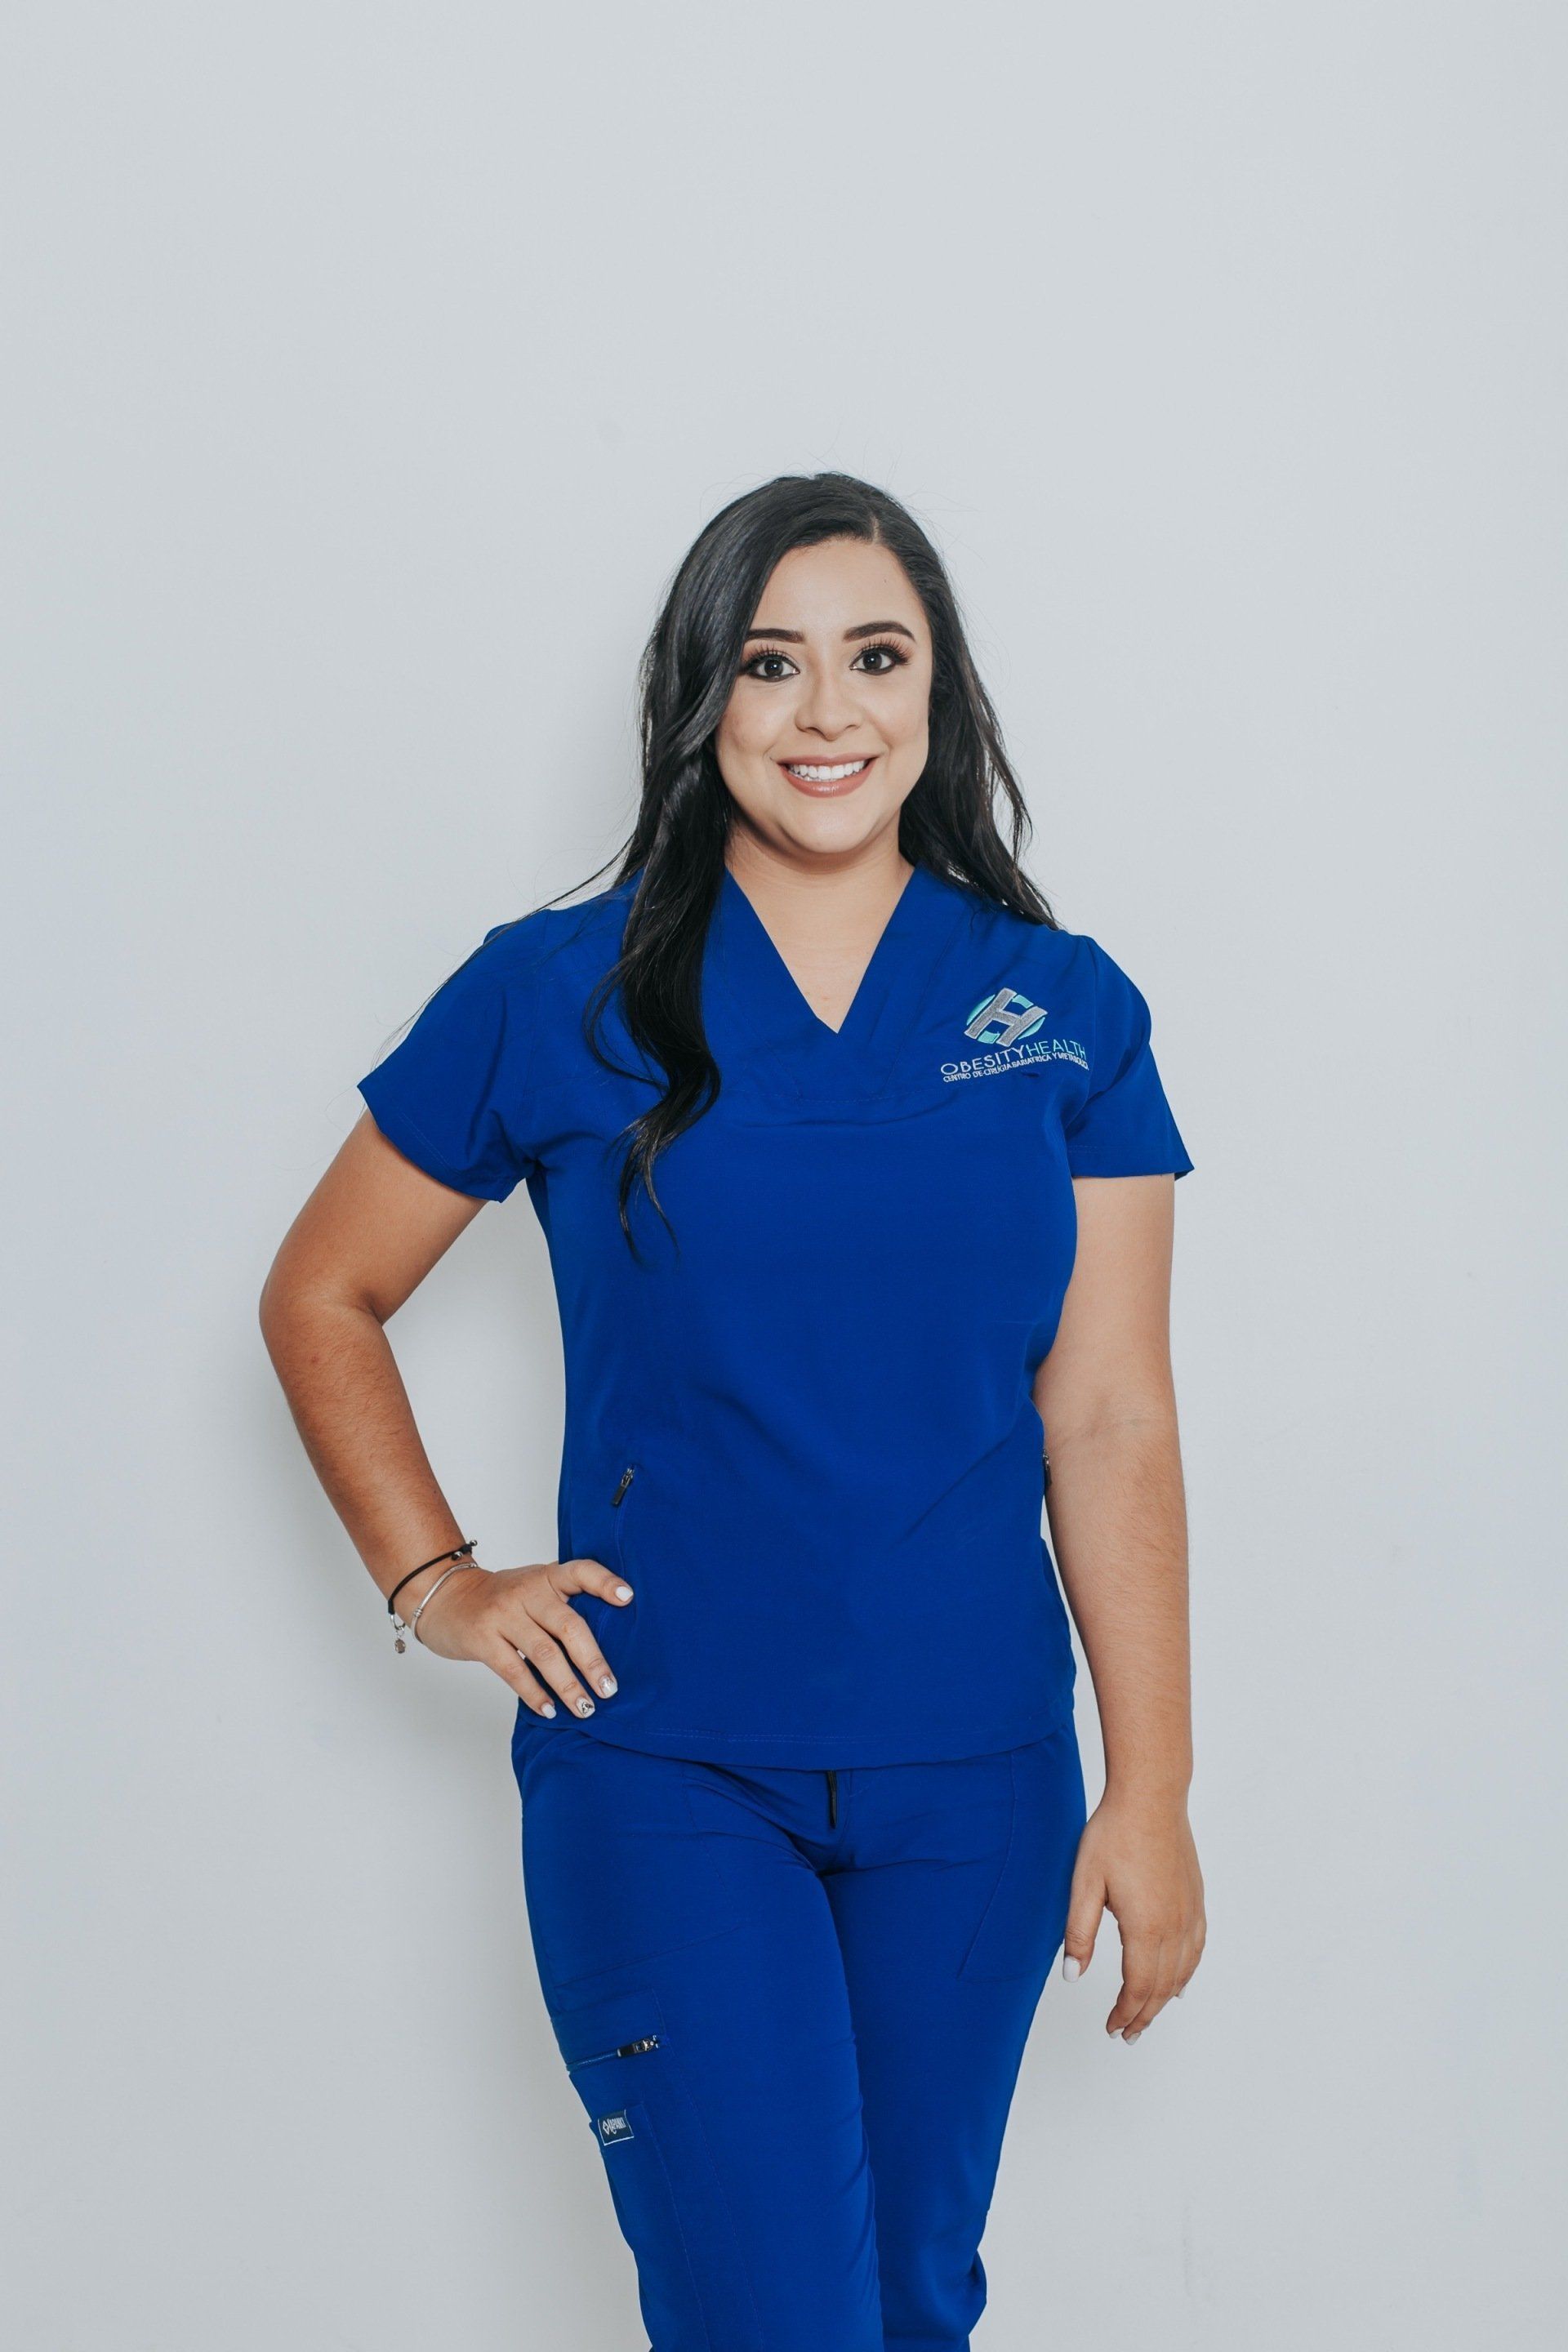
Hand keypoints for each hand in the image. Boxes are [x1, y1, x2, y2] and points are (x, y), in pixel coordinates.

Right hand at [411, 1557, 633, 1718]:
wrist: (446, 1597)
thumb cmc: (501, 1599)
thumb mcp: (533, 1588)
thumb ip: (563, 1604)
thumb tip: (609, 1644)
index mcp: (545, 1576)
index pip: (580, 1571)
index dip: (605, 1583)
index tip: (628, 1600)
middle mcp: (526, 1591)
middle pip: (568, 1625)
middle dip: (592, 1661)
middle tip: (609, 1689)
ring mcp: (503, 1614)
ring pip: (544, 1653)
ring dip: (568, 1685)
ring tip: (584, 1707)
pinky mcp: (482, 1638)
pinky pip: (514, 1670)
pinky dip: (535, 1693)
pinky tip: (549, 1710)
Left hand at [1061, 1792, 1204, 2040]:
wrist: (1151, 1798)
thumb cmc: (1114, 1835)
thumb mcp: (1084, 1884)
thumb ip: (1079, 1934)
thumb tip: (1073, 1977)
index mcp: (1145, 1927)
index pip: (1138, 1987)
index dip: (1125, 2013)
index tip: (1112, 2029)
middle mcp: (1174, 1926)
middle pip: (1162, 1987)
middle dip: (1144, 2015)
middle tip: (1127, 2035)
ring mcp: (1189, 1913)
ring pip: (1183, 1972)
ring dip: (1165, 2000)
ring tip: (1148, 2015)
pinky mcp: (1196, 1899)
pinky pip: (1197, 1949)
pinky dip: (1188, 1973)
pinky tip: (1181, 1982)